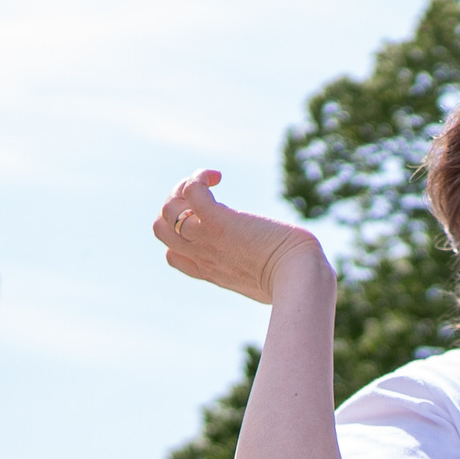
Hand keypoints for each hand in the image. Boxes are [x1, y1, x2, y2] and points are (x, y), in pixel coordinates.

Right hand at [153, 170, 327, 303]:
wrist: (299, 278)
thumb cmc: (294, 281)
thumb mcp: (266, 280)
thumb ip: (257, 271)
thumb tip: (271, 266)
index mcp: (211, 271)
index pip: (173, 255)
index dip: (180, 235)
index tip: (208, 223)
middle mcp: (202, 255)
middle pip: (160, 228)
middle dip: (174, 206)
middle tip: (203, 197)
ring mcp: (207, 239)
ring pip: (166, 211)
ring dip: (182, 188)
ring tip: (209, 182)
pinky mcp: (221, 222)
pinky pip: (191, 193)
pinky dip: (197, 178)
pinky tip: (217, 177)